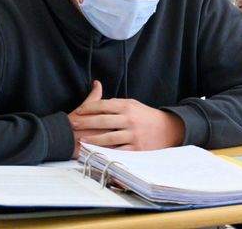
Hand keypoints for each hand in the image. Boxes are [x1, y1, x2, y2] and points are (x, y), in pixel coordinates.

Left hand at [69, 80, 184, 152]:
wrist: (168, 129)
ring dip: (93, 139)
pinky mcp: (136, 148)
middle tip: (74, 124)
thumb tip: (97, 88)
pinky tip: (97, 152)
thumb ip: (115, 101)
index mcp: (128, 107)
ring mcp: (133, 134)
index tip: (79, 110)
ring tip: (82, 140)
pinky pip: (118, 151)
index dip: (89, 108)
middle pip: (103, 120)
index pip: (104, 105)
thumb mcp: (133, 104)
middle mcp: (130, 120)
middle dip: (86, 122)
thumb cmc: (147, 116)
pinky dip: (106, 152)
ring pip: (108, 138)